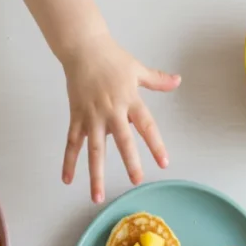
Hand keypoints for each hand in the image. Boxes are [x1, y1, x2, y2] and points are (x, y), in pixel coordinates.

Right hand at [61, 36, 180, 202]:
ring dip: (95, 174)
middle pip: (122, 141)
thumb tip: (178, 81)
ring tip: (97, 196)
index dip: (156, 144)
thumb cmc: (112, 58)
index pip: (146, 126)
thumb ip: (157, 79)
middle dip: (130, 162)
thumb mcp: (137, 69)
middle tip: (136, 181)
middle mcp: (111, 111)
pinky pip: (72, 143)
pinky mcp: (76, 117)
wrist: (83, 48)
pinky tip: (67, 179)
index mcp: (129, 100)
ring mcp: (92, 116)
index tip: (164, 162)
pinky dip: (68, 162)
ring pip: (94, 150)